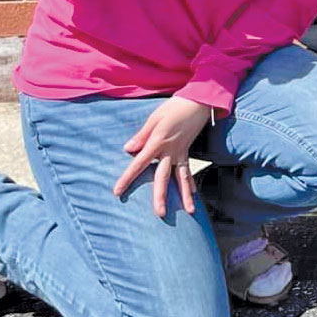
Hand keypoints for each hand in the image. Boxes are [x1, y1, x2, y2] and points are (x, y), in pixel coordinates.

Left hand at [113, 96, 211, 218]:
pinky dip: (191, 183)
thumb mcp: (155, 118)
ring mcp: (181, 152)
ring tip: (189, 211)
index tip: (117, 192)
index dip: (127, 178)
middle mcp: (171, 151)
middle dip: (161, 196)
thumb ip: (141, 135)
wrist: (199, 101)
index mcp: (158, 142)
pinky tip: (193, 194)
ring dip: (185, 195)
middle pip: (163, 177)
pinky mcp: (187, 151)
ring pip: (182, 178)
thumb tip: (127, 150)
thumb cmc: (175, 107)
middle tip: (160, 214)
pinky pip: (188, 170)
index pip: (139, 163)